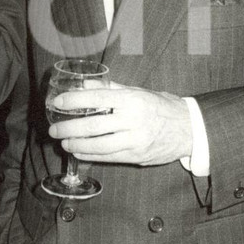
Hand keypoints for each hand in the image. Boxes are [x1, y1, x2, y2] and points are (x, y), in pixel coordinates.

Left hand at [48, 82, 192, 166]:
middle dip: (69, 128)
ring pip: (99, 146)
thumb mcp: (139, 92)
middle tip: (54, 129)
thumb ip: (111, 89)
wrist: (189, 129)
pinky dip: (90, 155)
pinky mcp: (137, 156)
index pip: (97, 99)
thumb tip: (84, 85)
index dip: (75, 101)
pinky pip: (108, 157)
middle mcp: (133, 120)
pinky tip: (79, 151)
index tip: (58, 102)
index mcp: (132, 100)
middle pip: (94, 126)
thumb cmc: (161, 106)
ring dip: (77, 145)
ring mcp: (135, 140)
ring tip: (64, 142)